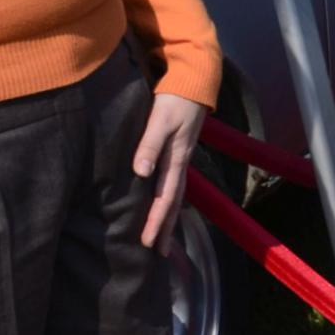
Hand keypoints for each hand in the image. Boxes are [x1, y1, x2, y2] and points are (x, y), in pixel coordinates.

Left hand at [133, 92, 207, 250]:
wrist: (194, 81)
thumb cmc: (175, 100)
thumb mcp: (161, 119)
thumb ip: (150, 144)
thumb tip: (140, 173)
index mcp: (176, 159)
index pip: (166, 198)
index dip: (157, 221)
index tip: (148, 243)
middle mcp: (180, 163)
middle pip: (174, 202)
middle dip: (166, 228)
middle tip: (157, 253)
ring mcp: (180, 158)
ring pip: (174, 195)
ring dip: (168, 217)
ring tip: (162, 238)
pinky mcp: (177, 152)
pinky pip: (172, 183)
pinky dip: (168, 200)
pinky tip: (163, 204)